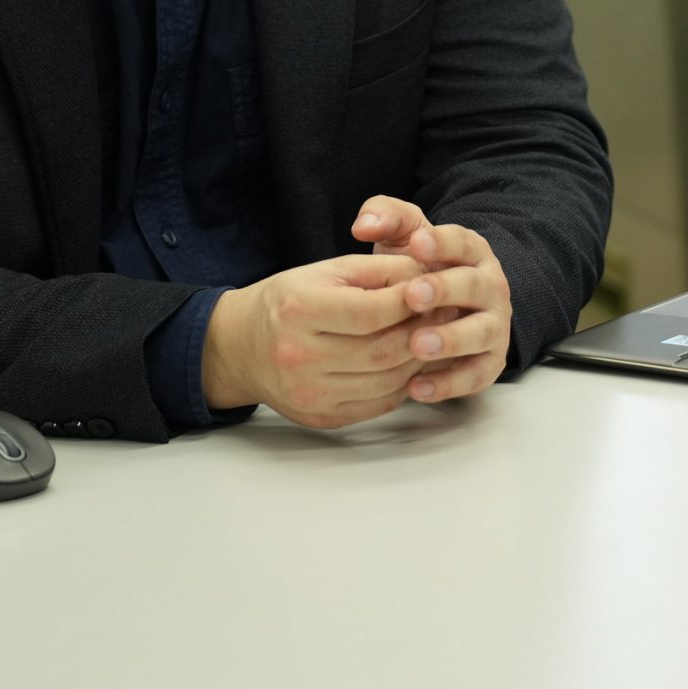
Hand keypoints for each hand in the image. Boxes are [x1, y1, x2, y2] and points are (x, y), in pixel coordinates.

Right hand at [201, 253, 435, 429]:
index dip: (412, 301)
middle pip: (383, 350)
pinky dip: (403, 383)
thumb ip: (377, 271)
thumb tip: (428, 277)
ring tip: (434, 336)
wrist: (240, 348)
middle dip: (424, 331)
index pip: (372, 312)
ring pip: (388, 381)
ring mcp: (310, 393)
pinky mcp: (322, 418)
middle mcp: (300, 356)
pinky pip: (379, 404)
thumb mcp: (326, 270)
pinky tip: (411, 363)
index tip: (436, 289)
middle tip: (446, 313)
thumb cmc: (288, 302)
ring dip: (420, 359)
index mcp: (300, 311)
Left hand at [352, 197, 512, 404]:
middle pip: (474, 286)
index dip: (442, 242)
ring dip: (452, 339)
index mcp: (472, 252)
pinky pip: (476, 376)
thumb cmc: (420, 270)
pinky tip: (417, 389)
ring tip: (417, 345)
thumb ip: (386, 219)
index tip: (417, 244)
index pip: (463, 241)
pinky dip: (450, 384)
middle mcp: (490, 287)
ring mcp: (493, 326)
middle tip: (413, 295)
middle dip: (445, 290)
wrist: (447, 311)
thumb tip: (363, 224)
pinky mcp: (489, 363)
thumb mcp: (405, 238)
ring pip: (482, 332)